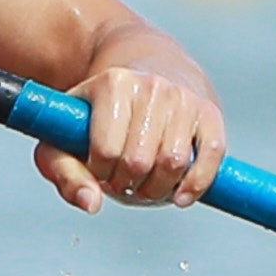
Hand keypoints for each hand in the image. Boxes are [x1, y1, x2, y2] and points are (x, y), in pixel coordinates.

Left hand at [35, 49, 224, 212]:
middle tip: (122, 180)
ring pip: (174, 163)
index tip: (99, 169)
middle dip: (127, 184)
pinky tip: (179, 196)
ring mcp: (183, 97)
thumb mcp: (65, 136)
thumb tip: (91, 204)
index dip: (100, 173)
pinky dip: (196, 183)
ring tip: (144, 183)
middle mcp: (151, 85)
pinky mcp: (209, 112)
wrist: (144, 71)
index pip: (106, 151)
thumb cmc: (100, 114)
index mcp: (112, 84)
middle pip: (139, 162)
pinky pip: (211, 155)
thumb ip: (65, 173)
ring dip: (158, 189)